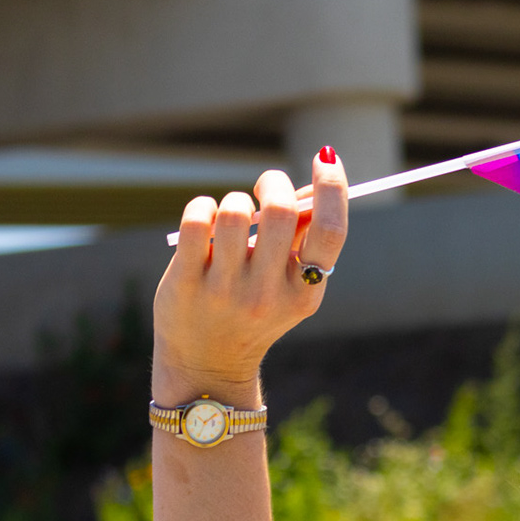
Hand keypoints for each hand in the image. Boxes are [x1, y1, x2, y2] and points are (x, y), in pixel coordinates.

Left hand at [152, 151, 349, 399]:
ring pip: (233, 211)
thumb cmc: (254, 311)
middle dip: (273, 182)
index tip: (325, 157)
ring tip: (230, 217)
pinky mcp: (187, 284)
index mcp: (304, 293)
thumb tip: (308, 186)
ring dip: (233, 199)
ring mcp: (225, 291)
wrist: (207, 363)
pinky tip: (206, 218)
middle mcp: (267, 294)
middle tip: (265, 187)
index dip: (332, 186)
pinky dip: (202, 207)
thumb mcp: (288, 288)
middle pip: (280, 211)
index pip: (330, 231)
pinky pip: (197, 220)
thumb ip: (300, 242)